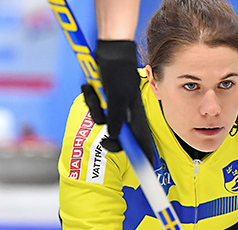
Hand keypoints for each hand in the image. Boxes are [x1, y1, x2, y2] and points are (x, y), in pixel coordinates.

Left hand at [82, 39, 155, 164]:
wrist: (110, 51)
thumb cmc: (117, 72)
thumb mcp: (116, 97)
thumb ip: (116, 119)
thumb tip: (115, 137)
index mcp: (136, 115)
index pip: (143, 141)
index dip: (145, 156)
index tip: (148, 170)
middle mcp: (128, 114)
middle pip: (121, 136)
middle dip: (110, 138)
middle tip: (104, 141)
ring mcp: (118, 108)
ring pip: (105, 122)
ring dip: (96, 111)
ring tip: (92, 94)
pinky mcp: (108, 102)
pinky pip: (98, 111)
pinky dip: (92, 102)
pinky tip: (89, 90)